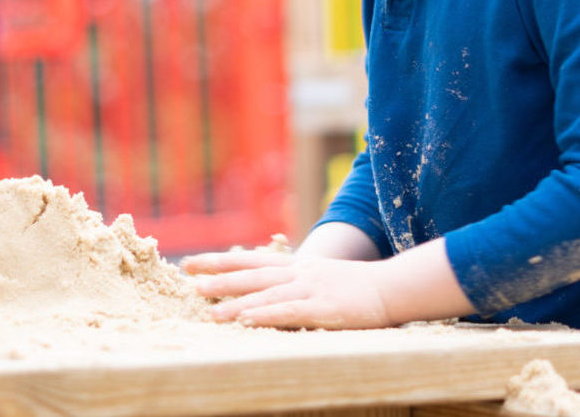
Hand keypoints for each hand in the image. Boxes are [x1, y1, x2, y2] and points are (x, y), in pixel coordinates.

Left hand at [183, 250, 393, 328]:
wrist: (391, 287)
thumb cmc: (355, 286)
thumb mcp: (319, 276)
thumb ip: (292, 280)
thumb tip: (262, 289)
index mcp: (296, 265)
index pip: (251, 259)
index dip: (220, 260)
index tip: (191, 263)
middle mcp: (299, 273)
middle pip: (252, 273)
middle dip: (219, 276)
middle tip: (188, 280)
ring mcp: (311, 289)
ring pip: (266, 294)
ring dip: (236, 302)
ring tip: (209, 310)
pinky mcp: (324, 308)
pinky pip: (290, 312)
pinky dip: (266, 315)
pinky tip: (247, 320)